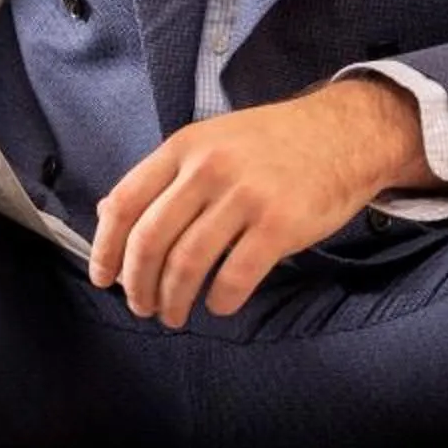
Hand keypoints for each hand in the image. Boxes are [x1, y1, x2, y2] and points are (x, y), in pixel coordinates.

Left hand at [90, 80, 430, 328]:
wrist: (344, 132)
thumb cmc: (275, 143)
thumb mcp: (211, 141)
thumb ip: (164, 176)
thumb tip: (108, 213)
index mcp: (184, 147)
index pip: (125, 203)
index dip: (105, 248)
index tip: (103, 277)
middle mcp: (209, 169)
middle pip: (151, 240)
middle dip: (138, 285)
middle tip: (142, 306)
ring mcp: (245, 196)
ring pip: (187, 264)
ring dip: (174, 300)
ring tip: (175, 314)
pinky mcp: (280, 223)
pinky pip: (235, 276)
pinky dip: (220, 300)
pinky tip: (219, 304)